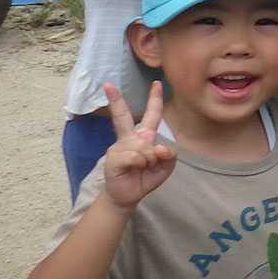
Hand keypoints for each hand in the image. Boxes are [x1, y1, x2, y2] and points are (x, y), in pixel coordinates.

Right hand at [99, 80, 173, 210]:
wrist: (129, 195)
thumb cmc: (145, 178)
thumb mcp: (165, 167)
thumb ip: (169, 156)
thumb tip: (159, 148)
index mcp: (143, 137)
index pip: (151, 115)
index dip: (154, 99)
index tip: (156, 83)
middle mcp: (129, 139)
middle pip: (122, 116)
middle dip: (116, 100)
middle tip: (108, 84)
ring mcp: (119, 147)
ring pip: (142, 146)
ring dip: (149, 159)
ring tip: (142, 168)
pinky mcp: (112, 158)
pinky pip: (135, 156)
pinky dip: (140, 164)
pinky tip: (134, 169)